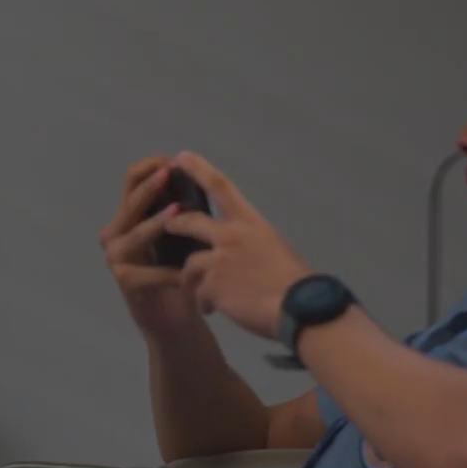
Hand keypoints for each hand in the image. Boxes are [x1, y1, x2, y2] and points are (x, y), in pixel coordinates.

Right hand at [97, 155, 204, 337]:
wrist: (178, 320)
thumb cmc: (181, 273)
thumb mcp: (183, 236)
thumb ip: (181, 209)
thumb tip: (194, 173)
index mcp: (131, 217)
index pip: (132, 181)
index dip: (149, 167)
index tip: (172, 160)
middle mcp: (117, 233)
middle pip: (129, 202)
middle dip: (149, 186)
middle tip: (168, 172)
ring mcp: (117, 258)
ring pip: (134, 233)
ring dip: (156, 223)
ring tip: (177, 212)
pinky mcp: (125, 282)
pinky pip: (146, 271)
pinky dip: (167, 270)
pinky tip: (185, 270)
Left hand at [162, 152, 311, 340]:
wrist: (298, 308)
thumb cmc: (295, 281)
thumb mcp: (275, 249)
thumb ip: (252, 244)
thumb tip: (242, 251)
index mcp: (252, 223)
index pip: (221, 187)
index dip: (198, 169)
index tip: (180, 157)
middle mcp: (232, 235)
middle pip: (189, 221)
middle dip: (174, 223)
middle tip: (167, 225)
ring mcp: (219, 259)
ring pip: (189, 264)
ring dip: (191, 280)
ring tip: (200, 295)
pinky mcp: (212, 285)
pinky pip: (197, 294)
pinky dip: (203, 303)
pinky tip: (211, 310)